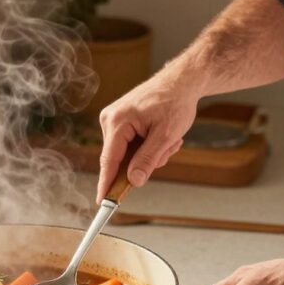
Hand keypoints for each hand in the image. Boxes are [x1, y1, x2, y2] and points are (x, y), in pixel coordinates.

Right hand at [95, 70, 202, 202]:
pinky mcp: (119, 122)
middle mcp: (110, 120)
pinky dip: (147, 146)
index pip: (109, 161)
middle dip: (145, 161)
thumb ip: (148, 159)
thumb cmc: (175, 102)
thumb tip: (133, 181)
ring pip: (127, 155)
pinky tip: (161, 135)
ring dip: (150, 153)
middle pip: (120, 160)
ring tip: (167, 138)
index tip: (103, 202)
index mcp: (118, 121)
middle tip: (167, 148)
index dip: (106, 184)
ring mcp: (113, 120)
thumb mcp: (166, 135)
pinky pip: (130, 146)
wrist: (181, 81)